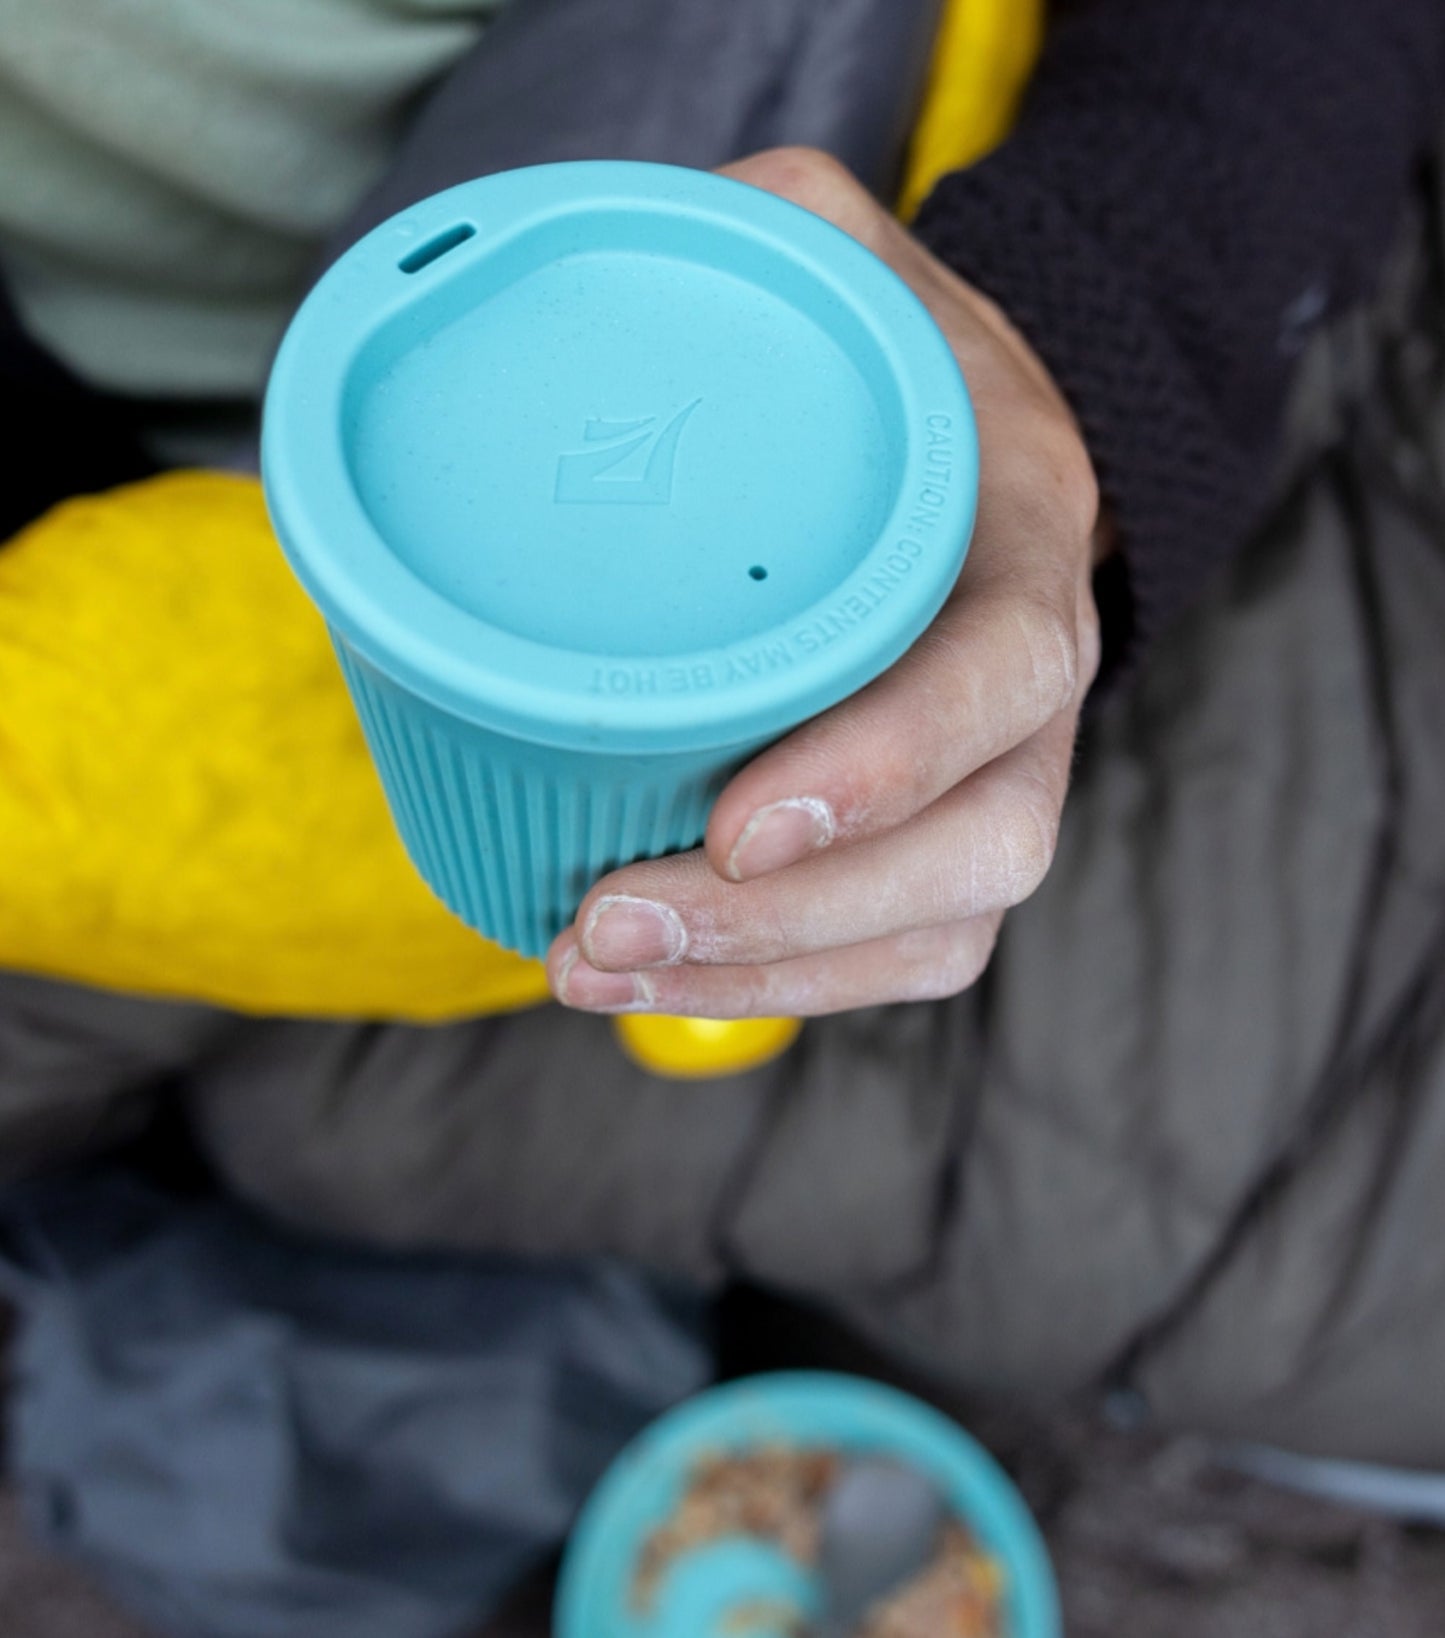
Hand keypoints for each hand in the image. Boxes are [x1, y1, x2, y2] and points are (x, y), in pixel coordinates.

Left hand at [547, 148, 1102, 1018]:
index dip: (885, 764)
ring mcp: (1005, 771)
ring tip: (587, 966)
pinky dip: (779, 987)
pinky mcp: (947, 832)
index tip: (733, 824)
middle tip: (601, 921)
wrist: (984, 447)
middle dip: (787, 921)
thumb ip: (765, 228)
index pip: (997, 676)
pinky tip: (650, 979)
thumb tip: (597, 273)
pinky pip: (899, 949)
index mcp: (1024, 537)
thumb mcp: (849, 252)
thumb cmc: (905, 357)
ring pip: (934, 928)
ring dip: (761, 978)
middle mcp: (1039, 683)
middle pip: (974, 850)